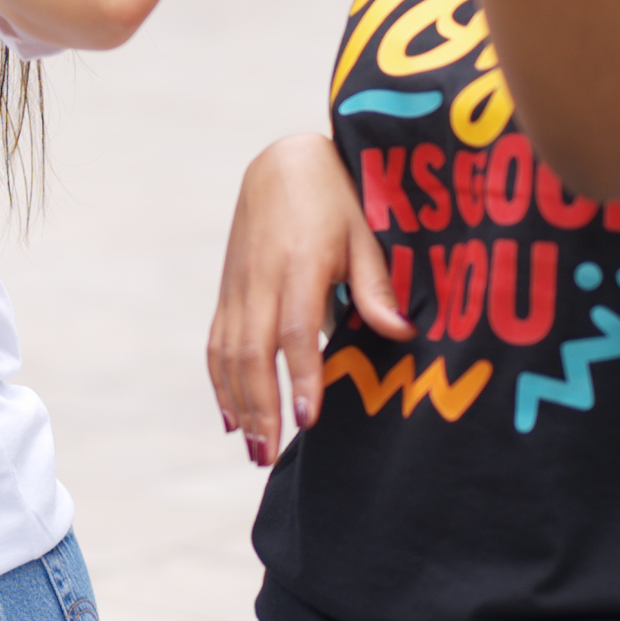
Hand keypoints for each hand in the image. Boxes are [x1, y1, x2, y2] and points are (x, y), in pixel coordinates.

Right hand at [208, 134, 412, 466]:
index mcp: (298, 263)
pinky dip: (220, 384)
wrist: (281, 164)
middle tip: (271, 456)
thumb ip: (376, 286)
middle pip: (252, 353)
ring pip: (228, 355)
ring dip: (238, 406)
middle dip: (261, 408)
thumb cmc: (334, 199)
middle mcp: (259, 279)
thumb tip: (403, 333)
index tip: (307, 419)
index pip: (295, 330)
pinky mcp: (227, 293)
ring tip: (254, 451)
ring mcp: (237, 288)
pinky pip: (216, 344)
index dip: (300, 376)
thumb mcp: (364, 233)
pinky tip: (232, 420)